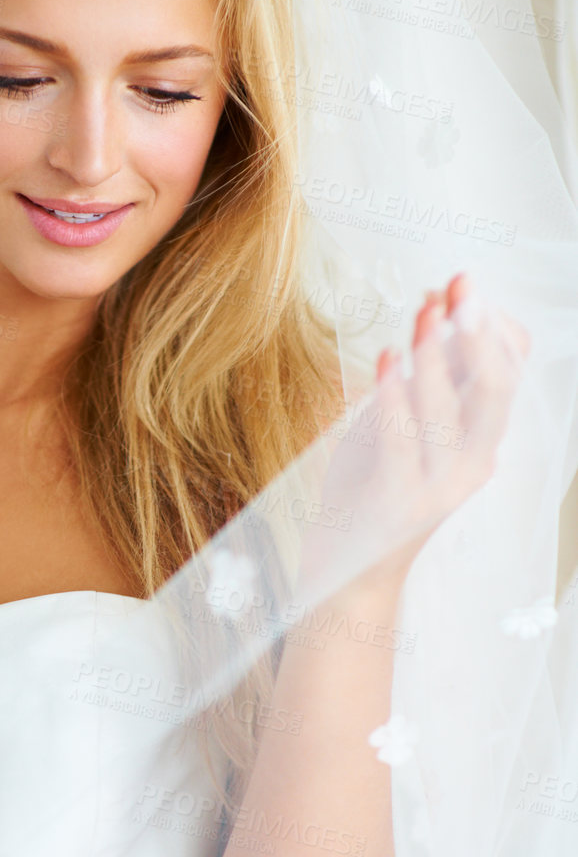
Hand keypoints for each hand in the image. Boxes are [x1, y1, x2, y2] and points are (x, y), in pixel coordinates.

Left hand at [314, 272, 529, 592]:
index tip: (463, 287)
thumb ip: (423, 375)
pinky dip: (396, 397)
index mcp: (479, 442)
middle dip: (479, 332)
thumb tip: (433, 308)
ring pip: (451, 414)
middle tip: (463, 285)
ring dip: (437, 357)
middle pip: (495, 391)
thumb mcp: (403, 423)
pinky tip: (388, 359)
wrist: (347, 571)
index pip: (509, 375)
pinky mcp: (398, 501)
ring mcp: (437, 487)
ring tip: (424, 312)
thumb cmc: (373, 486)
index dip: (492, 328)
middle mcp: (471, 465)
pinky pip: (402, 442)